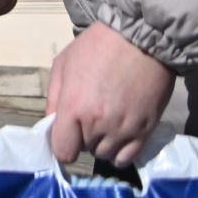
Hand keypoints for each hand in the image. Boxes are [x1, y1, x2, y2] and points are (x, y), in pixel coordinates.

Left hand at [46, 23, 175, 165]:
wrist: (141, 38)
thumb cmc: (97, 46)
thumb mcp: (63, 63)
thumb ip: (53, 98)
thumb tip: (51, 124)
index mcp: (73, 107)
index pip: (63, 151)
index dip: (62, 145)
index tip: (66, 135)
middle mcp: (98, 124)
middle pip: (85, 150)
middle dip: (83, 137)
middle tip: (89, 115)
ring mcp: (123, 130)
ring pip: (106, 155)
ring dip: (102, 143)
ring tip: (106, 121)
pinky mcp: (146, 131)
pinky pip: (129, 158)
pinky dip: (121, 151)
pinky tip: (120, 136)